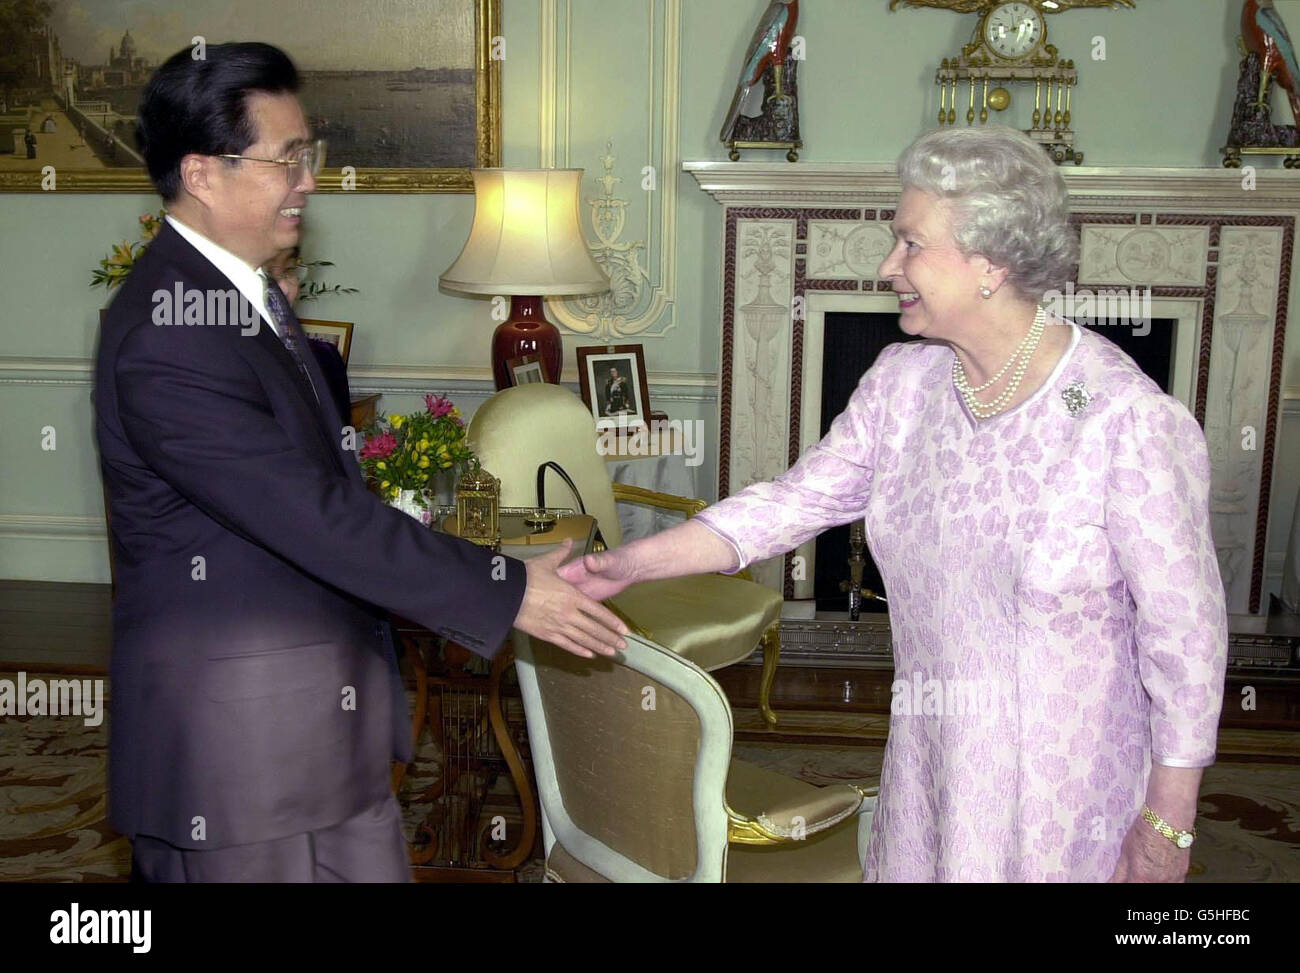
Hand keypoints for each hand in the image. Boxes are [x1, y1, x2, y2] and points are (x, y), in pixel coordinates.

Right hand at [515, 540, 628, 659]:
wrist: (504, 593)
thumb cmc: (525, 577)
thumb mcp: (545, 562)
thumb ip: (561, 554)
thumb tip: (569, 540)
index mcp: (572, 595)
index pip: (598, 612)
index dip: (612, 622)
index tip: (624, 629)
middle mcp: (568, 613)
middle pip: (594, 629)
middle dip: (610, 638)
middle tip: (624, 646)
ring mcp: (557, 625)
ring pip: (583, 639)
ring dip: (599, 647)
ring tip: (612, 653)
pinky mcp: (545, 634)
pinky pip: (566, 645)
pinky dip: (579, 650)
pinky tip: (589, 655)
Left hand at [1108, 816, 1189, 882]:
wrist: (1166, 822)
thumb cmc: (1145, 833)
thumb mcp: (1125, 853)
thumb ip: (1119, 873)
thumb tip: (1111, 882)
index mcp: (1141, 878)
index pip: (1131, 889)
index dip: (1125, 884)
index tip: (1124, 880)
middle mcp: (1159, 882)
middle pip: (1145, 888)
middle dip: (1137, 882)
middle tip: (1134, 876)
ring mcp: (1173, 879)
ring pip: (1160, 888)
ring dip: (1150, 882)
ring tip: (1146, 872)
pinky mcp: (1182, 874)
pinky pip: (1173, 884)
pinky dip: (1164, 882)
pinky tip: (1158, 874)